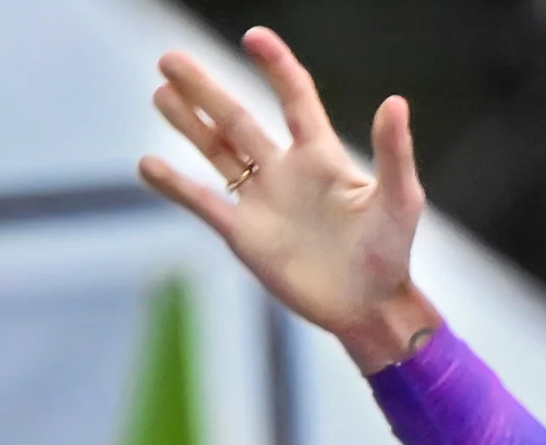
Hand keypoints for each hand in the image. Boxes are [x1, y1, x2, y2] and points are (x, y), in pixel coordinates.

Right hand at [142, 31, 438, 371]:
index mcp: (321, 155)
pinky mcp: (245, 236)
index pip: (294, 96)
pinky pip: (203, 203)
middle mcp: (285, 170)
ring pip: (216, 152)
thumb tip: (395, 102)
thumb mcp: (399, 199)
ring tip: (160, 92)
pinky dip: (174, 186)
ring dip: (188, 123)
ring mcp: (261, 201)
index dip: (275, 66)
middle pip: (237, 119)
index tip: (254, 37)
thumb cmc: (391, 252)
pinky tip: (147, 164)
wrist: (368, 307)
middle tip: (170, 59)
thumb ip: (393, 152)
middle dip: (205, 89)